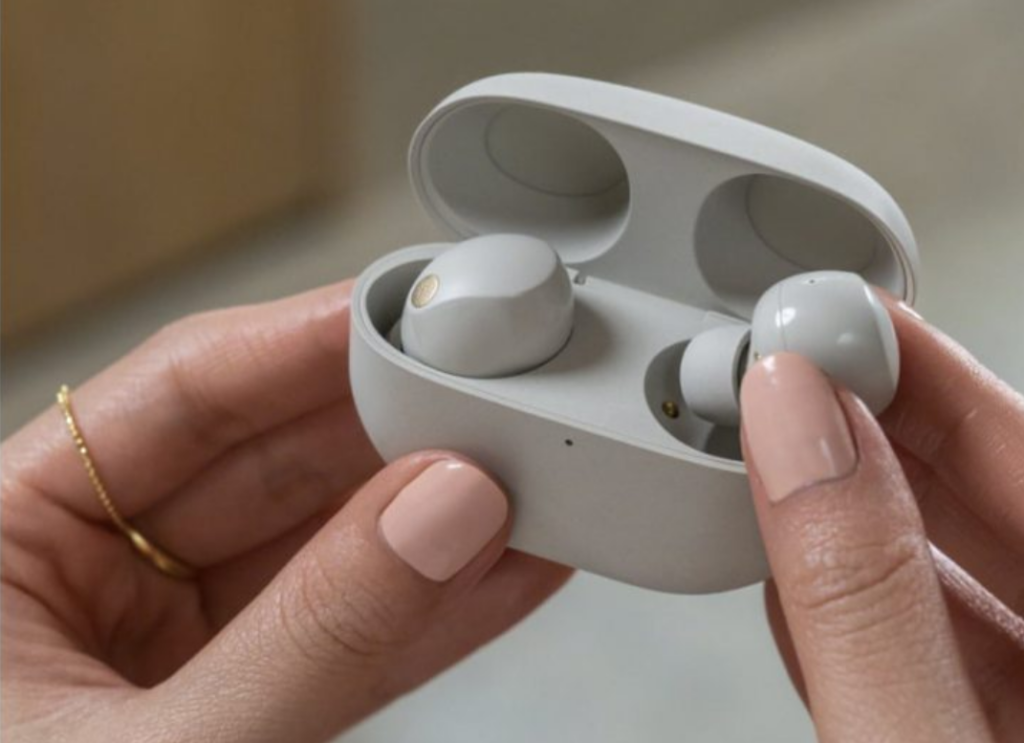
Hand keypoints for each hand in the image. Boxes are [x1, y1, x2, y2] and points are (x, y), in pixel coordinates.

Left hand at [1, 281, 570, 742]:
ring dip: (437, 516)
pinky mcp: (239, 706)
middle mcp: (88, 577)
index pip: (181, 393)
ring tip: (535, 473)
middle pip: (273, 458)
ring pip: (327, 545)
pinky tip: (517, 563)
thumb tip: (442, 512)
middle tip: (501, 396)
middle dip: (397, 429)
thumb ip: (310, 637)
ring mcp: (173, 646)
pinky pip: (349, 633)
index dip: (308, 342)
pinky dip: (435, 604)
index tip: (419, 314)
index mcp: (1, 540)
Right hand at [741, 298, 1023, 740]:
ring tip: (758, 444)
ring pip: (940, 559)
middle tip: (778, 363)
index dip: (922, 370)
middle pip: (981, 488)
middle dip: (869, 418)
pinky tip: (781, 562)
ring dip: (837, 499)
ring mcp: (1020, 703)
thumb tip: (797, 428)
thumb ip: (861, 597)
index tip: (827, 323)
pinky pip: (913, 636)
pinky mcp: (965, 728)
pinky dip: (838, 591)